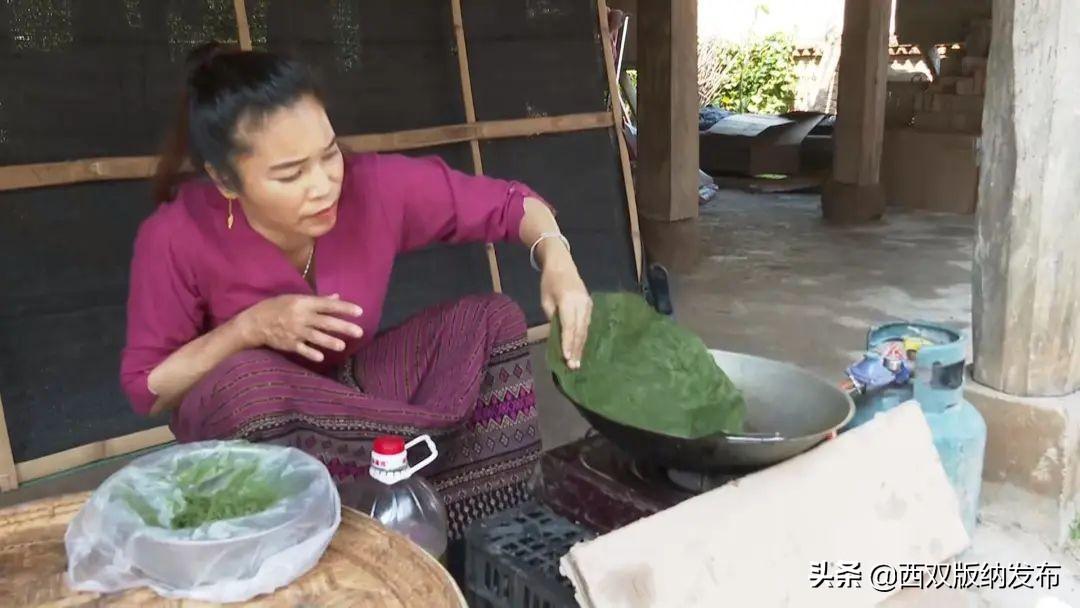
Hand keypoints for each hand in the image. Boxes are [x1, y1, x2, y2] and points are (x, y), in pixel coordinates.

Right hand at [237, 293, 363, 361]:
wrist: (255, 322)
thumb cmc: (278, 307)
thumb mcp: (296, 298)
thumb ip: (318, 300)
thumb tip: (337, 297)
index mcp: (304, 303)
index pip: (327, 305)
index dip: (344, 308)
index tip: (359, 311)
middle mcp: (301, 317)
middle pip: (325, 322)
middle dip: (343, 327)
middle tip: (359, 332)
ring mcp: (295, 331)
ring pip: (315, 337)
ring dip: (329, 341)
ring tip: (342, 346)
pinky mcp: (289, 344)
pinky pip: (301, 349)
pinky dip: (310, 353)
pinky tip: (321, 357)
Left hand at [540, 254, 591, 369]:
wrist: (562, 264)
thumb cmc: (549, 282)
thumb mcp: (545, 300)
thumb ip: (552, 318)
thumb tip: (556, 337)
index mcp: (568, 300)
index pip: (569, 326)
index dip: (568, 342)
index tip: (567, 357)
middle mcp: (581, 303)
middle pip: (579, 330)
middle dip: (576, 349)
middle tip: (573, 366)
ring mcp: (588, 304)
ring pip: (585, 329)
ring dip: (580, 346)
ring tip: (577, 362)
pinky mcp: (590, 305)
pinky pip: (587, 325)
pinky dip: (583, 337)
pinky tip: (580, 348)